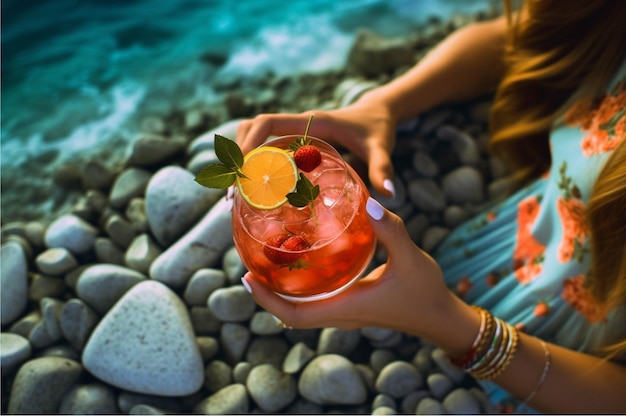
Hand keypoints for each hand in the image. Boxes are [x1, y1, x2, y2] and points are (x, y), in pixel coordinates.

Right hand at [236, 99, 397, 196]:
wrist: (380, 113)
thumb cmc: (379, 128)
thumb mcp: (381, 147)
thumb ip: (383, 168)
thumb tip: (387, 196)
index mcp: (311, 121)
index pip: (267, 122)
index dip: (249, 143)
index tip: (241, 170)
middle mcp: (297, 124)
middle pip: (252, 129)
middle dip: (239, 156)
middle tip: (235, 191)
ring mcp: (294, 132)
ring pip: (255, 138)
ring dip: (243, 160)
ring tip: (239, 194)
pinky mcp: (295, 142)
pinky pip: (267, 148)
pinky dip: (255, 164)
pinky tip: (257, 192)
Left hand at [241, 197, 457, 336]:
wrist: (441, 318)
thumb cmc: (427, 292)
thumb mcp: (411, 257)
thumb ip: (391, 229)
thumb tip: (369, 201)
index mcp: (347, 309)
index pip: (295, 316)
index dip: (266, 301)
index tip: (245, 279)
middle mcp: (341, 316)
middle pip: (291, 315)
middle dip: (265, 295)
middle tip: (247, 265)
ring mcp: (345, 315)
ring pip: (302, 311)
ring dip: (280, 293)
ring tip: (265, 262)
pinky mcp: (352, 308)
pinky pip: (316, 303)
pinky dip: (300, 290)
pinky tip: (300, 265)